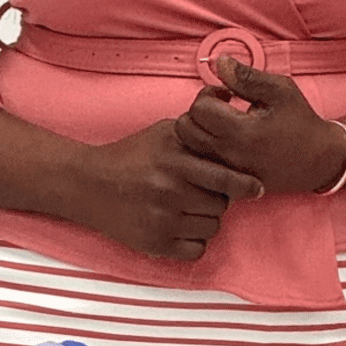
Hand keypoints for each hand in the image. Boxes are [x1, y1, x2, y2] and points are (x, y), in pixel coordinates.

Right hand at [80, 119, 263, 261]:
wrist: (89, 184)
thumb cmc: (133, 154)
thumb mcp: (165, 129)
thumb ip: (199, 120)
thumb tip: (229, 95)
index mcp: (175, 159)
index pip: (225, 178)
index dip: (245, 185)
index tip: (256, 188)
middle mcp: (169, 190)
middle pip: (221, 204)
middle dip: (220, 198)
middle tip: (205, 191)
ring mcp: (162, 219)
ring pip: (211, 228)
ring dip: (207, 219)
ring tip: (190, 206)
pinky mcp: (155, 244)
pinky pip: (197, 250)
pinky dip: (194, 240)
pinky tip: (182, 225)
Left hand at [174, 57, 345, 194]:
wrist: (319, 160)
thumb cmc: (300, 120)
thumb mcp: (279, 90)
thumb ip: (246, 76)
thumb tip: (217, 61)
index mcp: (243, 133)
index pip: (199, 109)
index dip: (209, 94)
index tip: (227, 95)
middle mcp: (231, 157)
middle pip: (186, 130)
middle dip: (198, 112)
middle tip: (220, 107)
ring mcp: (229, 174)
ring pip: (189, 149)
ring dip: (198, 131)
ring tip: (221, 124)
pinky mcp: (230, 184)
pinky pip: (201, 166)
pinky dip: (203, 150)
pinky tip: (223, 141)